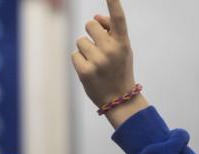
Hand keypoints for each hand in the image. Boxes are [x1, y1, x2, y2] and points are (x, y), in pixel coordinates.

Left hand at [72, 0, 148, 127]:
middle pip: (90, 24)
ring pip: (80, 40)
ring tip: (95, 62)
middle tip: (97, 46)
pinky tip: (89, 70)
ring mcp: (98, 61)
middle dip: (90, 32)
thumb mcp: (122, 49)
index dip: (113, 3)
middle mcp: (111, 50)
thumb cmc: (119, 69)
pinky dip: (79, 61)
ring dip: (84, 49)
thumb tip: (94, 16)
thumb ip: (111, 31)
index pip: (118, 19)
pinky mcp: (85, 71)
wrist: (118, 98)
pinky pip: (74, 55)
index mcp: (123, 43)